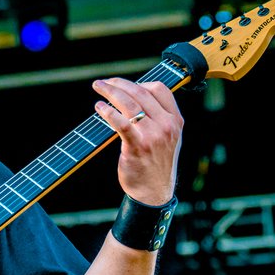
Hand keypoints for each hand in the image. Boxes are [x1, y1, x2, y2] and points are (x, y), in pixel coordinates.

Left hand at [92, 77, 183, 204]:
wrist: (154, 192)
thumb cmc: (156, 164)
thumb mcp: (168, 138)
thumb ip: (159, 118)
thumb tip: (134, 97)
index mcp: (175, 121)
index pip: (160, 89)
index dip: (140, 82)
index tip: (123, 85)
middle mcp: (167, 126)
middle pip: (141, 93)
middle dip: (119, 84)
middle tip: (103, 83)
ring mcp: (153, 136)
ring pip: (130, 104)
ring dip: (110, 92)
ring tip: (98, 88)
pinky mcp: (137, 147)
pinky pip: (121, 123)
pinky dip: (108, 112)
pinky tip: (99, 108)